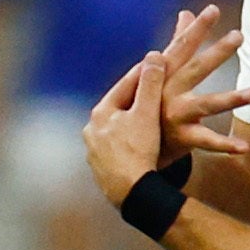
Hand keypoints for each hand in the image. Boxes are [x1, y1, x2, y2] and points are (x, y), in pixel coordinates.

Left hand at [82, 50, 168, 204]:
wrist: (131, 193)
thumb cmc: (138, 150)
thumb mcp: (146, 113)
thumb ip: (150, 84)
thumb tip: (153, 55)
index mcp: (101, 112)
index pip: (125, 85)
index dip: (144, 74)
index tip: (157, 64)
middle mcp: (92, 130)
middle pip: (119, 107)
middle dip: (136, 99)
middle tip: (154, 90)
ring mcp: (94, 152)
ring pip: (116, 129)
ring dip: (131, 122)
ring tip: (148, 120)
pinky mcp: (100, 171)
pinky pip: (116, 149)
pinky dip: (128, 144)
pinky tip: (138, 147)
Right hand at [157, 3, 249, 156]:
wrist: (130, 145)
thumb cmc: (150, 102)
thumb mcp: (159, 72)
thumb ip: (177, 42)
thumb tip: (186, 14)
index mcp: (165, 74)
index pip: (182, 47)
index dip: (197, 29)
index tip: (213, 10)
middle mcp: (168, 91)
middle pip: (195, 69)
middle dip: (216, 52)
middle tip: (238, 36)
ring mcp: (175, 114)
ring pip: (205, 105)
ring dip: (230, 99)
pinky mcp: (182, 137)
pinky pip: (207, 142)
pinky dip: (225, 145)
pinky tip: (245, 147)